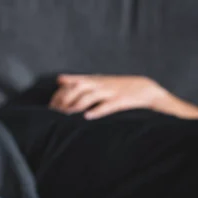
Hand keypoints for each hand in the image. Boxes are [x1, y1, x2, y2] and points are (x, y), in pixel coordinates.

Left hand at [49, 74, 197, 119]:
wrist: (146, 89)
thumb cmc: (119, 87)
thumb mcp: (99, 81)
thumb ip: (80, 80)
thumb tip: (60, 79)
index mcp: (95, 80)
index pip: (72, 83)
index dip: (60, 94)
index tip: (51, 106)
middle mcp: (101, 84)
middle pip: (78, 88)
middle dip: (65, 100)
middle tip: (56, 114)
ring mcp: (111, 92)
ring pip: (90, 96)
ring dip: (77, 106)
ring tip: (67, 117)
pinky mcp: (121, 101)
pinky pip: (108, 106)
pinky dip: (97, 111)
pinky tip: (87, 117)